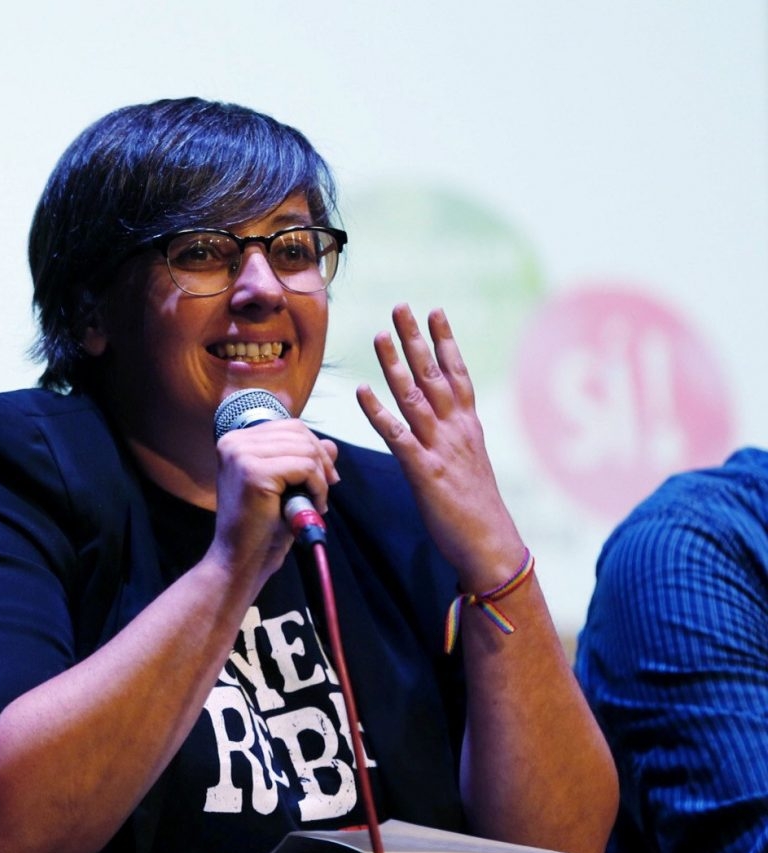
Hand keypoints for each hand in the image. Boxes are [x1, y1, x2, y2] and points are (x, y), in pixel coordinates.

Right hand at [209, 418, 337, 583]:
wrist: (239, 559)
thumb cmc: (259, 526)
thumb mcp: (285, 486)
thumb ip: (304, 461)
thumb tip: (331, 444)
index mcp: (235, 442)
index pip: (289, 426)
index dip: (313, 448)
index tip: (325, 477)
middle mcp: (233, 443)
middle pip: (298, 433)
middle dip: (321, 461)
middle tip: (325, 490)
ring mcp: (241, 456)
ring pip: (304, 450)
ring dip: (320, 478)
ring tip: (316, 502)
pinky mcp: (254, 473)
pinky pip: (305, 467)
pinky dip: (317, 487)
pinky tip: (313, 506)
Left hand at [355, 304, 523, 589]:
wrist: (491, 547)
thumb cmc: (477, 511)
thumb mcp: (468, 464)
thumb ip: (455, 438)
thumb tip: (446, 422)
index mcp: (468, 427)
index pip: (457, 373)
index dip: (445, 340)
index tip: (435, 310)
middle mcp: (457, 430)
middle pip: (435, 374)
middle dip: (417, 338)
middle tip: (401, 306)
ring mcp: (441, 448)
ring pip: (414, 396)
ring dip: (394, 363)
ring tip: (379, 334)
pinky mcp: (425, 471)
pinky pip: (397, 435)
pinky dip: (378, 411)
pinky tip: (361, 390)